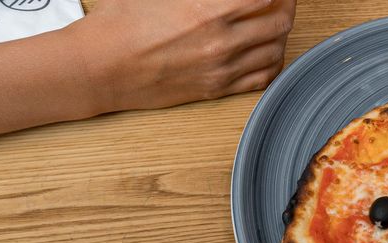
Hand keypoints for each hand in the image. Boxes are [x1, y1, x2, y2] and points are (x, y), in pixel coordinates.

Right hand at [80, 0, 295, 110]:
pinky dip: (273, 61)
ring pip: (276, 50)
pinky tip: (267, 50)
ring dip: (280, 32)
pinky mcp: (218, 89)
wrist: (101, 67)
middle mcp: (222, 41)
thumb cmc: (122, 22)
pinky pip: (263, 78)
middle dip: (286, 5)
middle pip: (279, 21)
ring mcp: (223, 69)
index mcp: (210, 9)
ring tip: (274, 20)